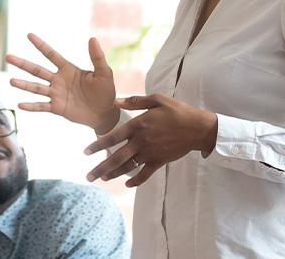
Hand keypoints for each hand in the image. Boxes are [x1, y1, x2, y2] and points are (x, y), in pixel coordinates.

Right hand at [6, 34, 118, 133]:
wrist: (105, 113)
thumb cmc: (106, 91)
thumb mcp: (104, 73)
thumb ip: (97, 57)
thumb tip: (93, 39)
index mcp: (68, 69)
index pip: (51, 55)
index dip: (40, 45)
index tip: (29, 35)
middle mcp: (58, 80)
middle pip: (37, 70)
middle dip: (22, 64)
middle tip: (7, 56)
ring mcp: (56, 94)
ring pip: (36, 88)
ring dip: (23, 85)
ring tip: (11, 81)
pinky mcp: (57, 108)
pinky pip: (41, 106)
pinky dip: (31, 106)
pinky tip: (20, 105)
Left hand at [83, 94, 217, 186]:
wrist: (198, 128)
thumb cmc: (177, 111)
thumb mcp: (157, 99)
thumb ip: (135, 101)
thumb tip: (115, 101)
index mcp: (138, 125)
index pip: (112, 138)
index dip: (97, 146)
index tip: (85, 152)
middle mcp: (141, 142)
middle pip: (116, 158)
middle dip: (100, 169)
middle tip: (88, 177)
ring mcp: (150, 153)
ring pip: (127, 167)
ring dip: (113, 174)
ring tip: (102, 179)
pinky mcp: (159, 161)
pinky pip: (145, 174)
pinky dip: (135, 181)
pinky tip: (126, 184)